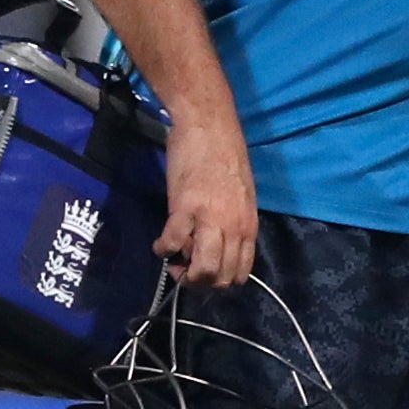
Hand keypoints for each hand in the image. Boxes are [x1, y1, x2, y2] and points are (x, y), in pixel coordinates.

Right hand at [158, 114, 257, 288]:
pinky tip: (160, 244)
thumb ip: (232, 222)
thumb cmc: (225, 155)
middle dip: (200, 282)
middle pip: (221, 277)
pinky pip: (172, 243)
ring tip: (173, 261)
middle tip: (185, 270)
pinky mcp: (185, 209)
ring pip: (202, 270)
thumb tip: (215, 242)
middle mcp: (233, 228)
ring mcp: (210, 220)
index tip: (206, 271)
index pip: (241, 272)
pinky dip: (163, 249)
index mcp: (248, 225)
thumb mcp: (240, 196)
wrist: (209, 126)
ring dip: (184, 273)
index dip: (221, 280)